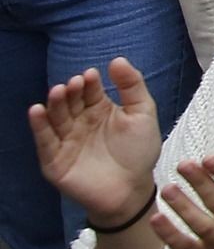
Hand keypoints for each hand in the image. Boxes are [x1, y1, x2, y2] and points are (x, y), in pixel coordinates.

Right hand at [27, 58, 161, 226]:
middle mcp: (80, 122)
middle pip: (70, 102)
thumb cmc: (139, 151)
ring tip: (57, 91)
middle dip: (70, 92)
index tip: (91, 75)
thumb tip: (117, 59)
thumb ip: (132, 86)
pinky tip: (36, 111)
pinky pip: (44, 141)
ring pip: (56, 118)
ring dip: (54, 104)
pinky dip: (39, 126)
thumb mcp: (142, 113)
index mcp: (99, 109)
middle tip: (73, 83)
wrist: (132, 189)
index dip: (89, 82)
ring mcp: (66, 140)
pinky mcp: (54, 160)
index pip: (90, 91)